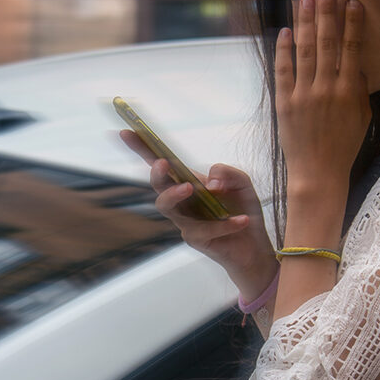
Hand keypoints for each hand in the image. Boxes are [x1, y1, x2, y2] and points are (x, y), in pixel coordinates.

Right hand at [120, 130, 277, 300]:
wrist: (254, 247)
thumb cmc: (242, 211)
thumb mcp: (243, 184)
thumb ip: (230, 173)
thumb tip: (211, 181)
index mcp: (189, 180)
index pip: (161, 162)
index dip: (142, 147)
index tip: (126, 132)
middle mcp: (182, 199)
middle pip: (158, 184)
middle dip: (156, 172)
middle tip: (163, 163)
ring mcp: (185, 220)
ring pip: (166, 207)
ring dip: (174, 194)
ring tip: (191, 187)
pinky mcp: (195, 239)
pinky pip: (204, 229)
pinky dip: (225, 223)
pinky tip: (241, 220)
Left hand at [276, 0, 371, 194]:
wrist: (317, 172)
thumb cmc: (343, 144)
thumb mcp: (362, 116)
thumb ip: (360, 87)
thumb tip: (357, 62)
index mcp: (350, 91)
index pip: (352, 49)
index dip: (352, 24)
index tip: (352, 2)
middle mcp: (326, 89)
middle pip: (327, 43)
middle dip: (326, 13)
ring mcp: (303, 95)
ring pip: (304, 51)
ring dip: (305, 23)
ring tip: (304, 0)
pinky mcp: (284, 102)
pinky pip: (283, 70)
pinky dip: (283, 50)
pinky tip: (285, 31)